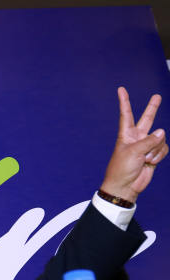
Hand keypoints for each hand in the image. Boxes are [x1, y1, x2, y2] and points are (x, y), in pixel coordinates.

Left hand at [100, 87, 167, 202]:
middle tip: (157, 96)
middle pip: (146, 119)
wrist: (126, 186)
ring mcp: (146, 146)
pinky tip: (150, 162)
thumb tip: (162, 132)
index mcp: (126, 134)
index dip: (124, 102)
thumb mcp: (133, 152)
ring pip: (160, 139)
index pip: (126, 114)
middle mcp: (136, 137)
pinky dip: (159, 156)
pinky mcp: (153, 154)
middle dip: (152, 108)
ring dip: (155, 150)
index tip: (121, 89)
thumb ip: (149, 141)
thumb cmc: (122, 168)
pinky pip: (163, 149)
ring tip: (145, 159)